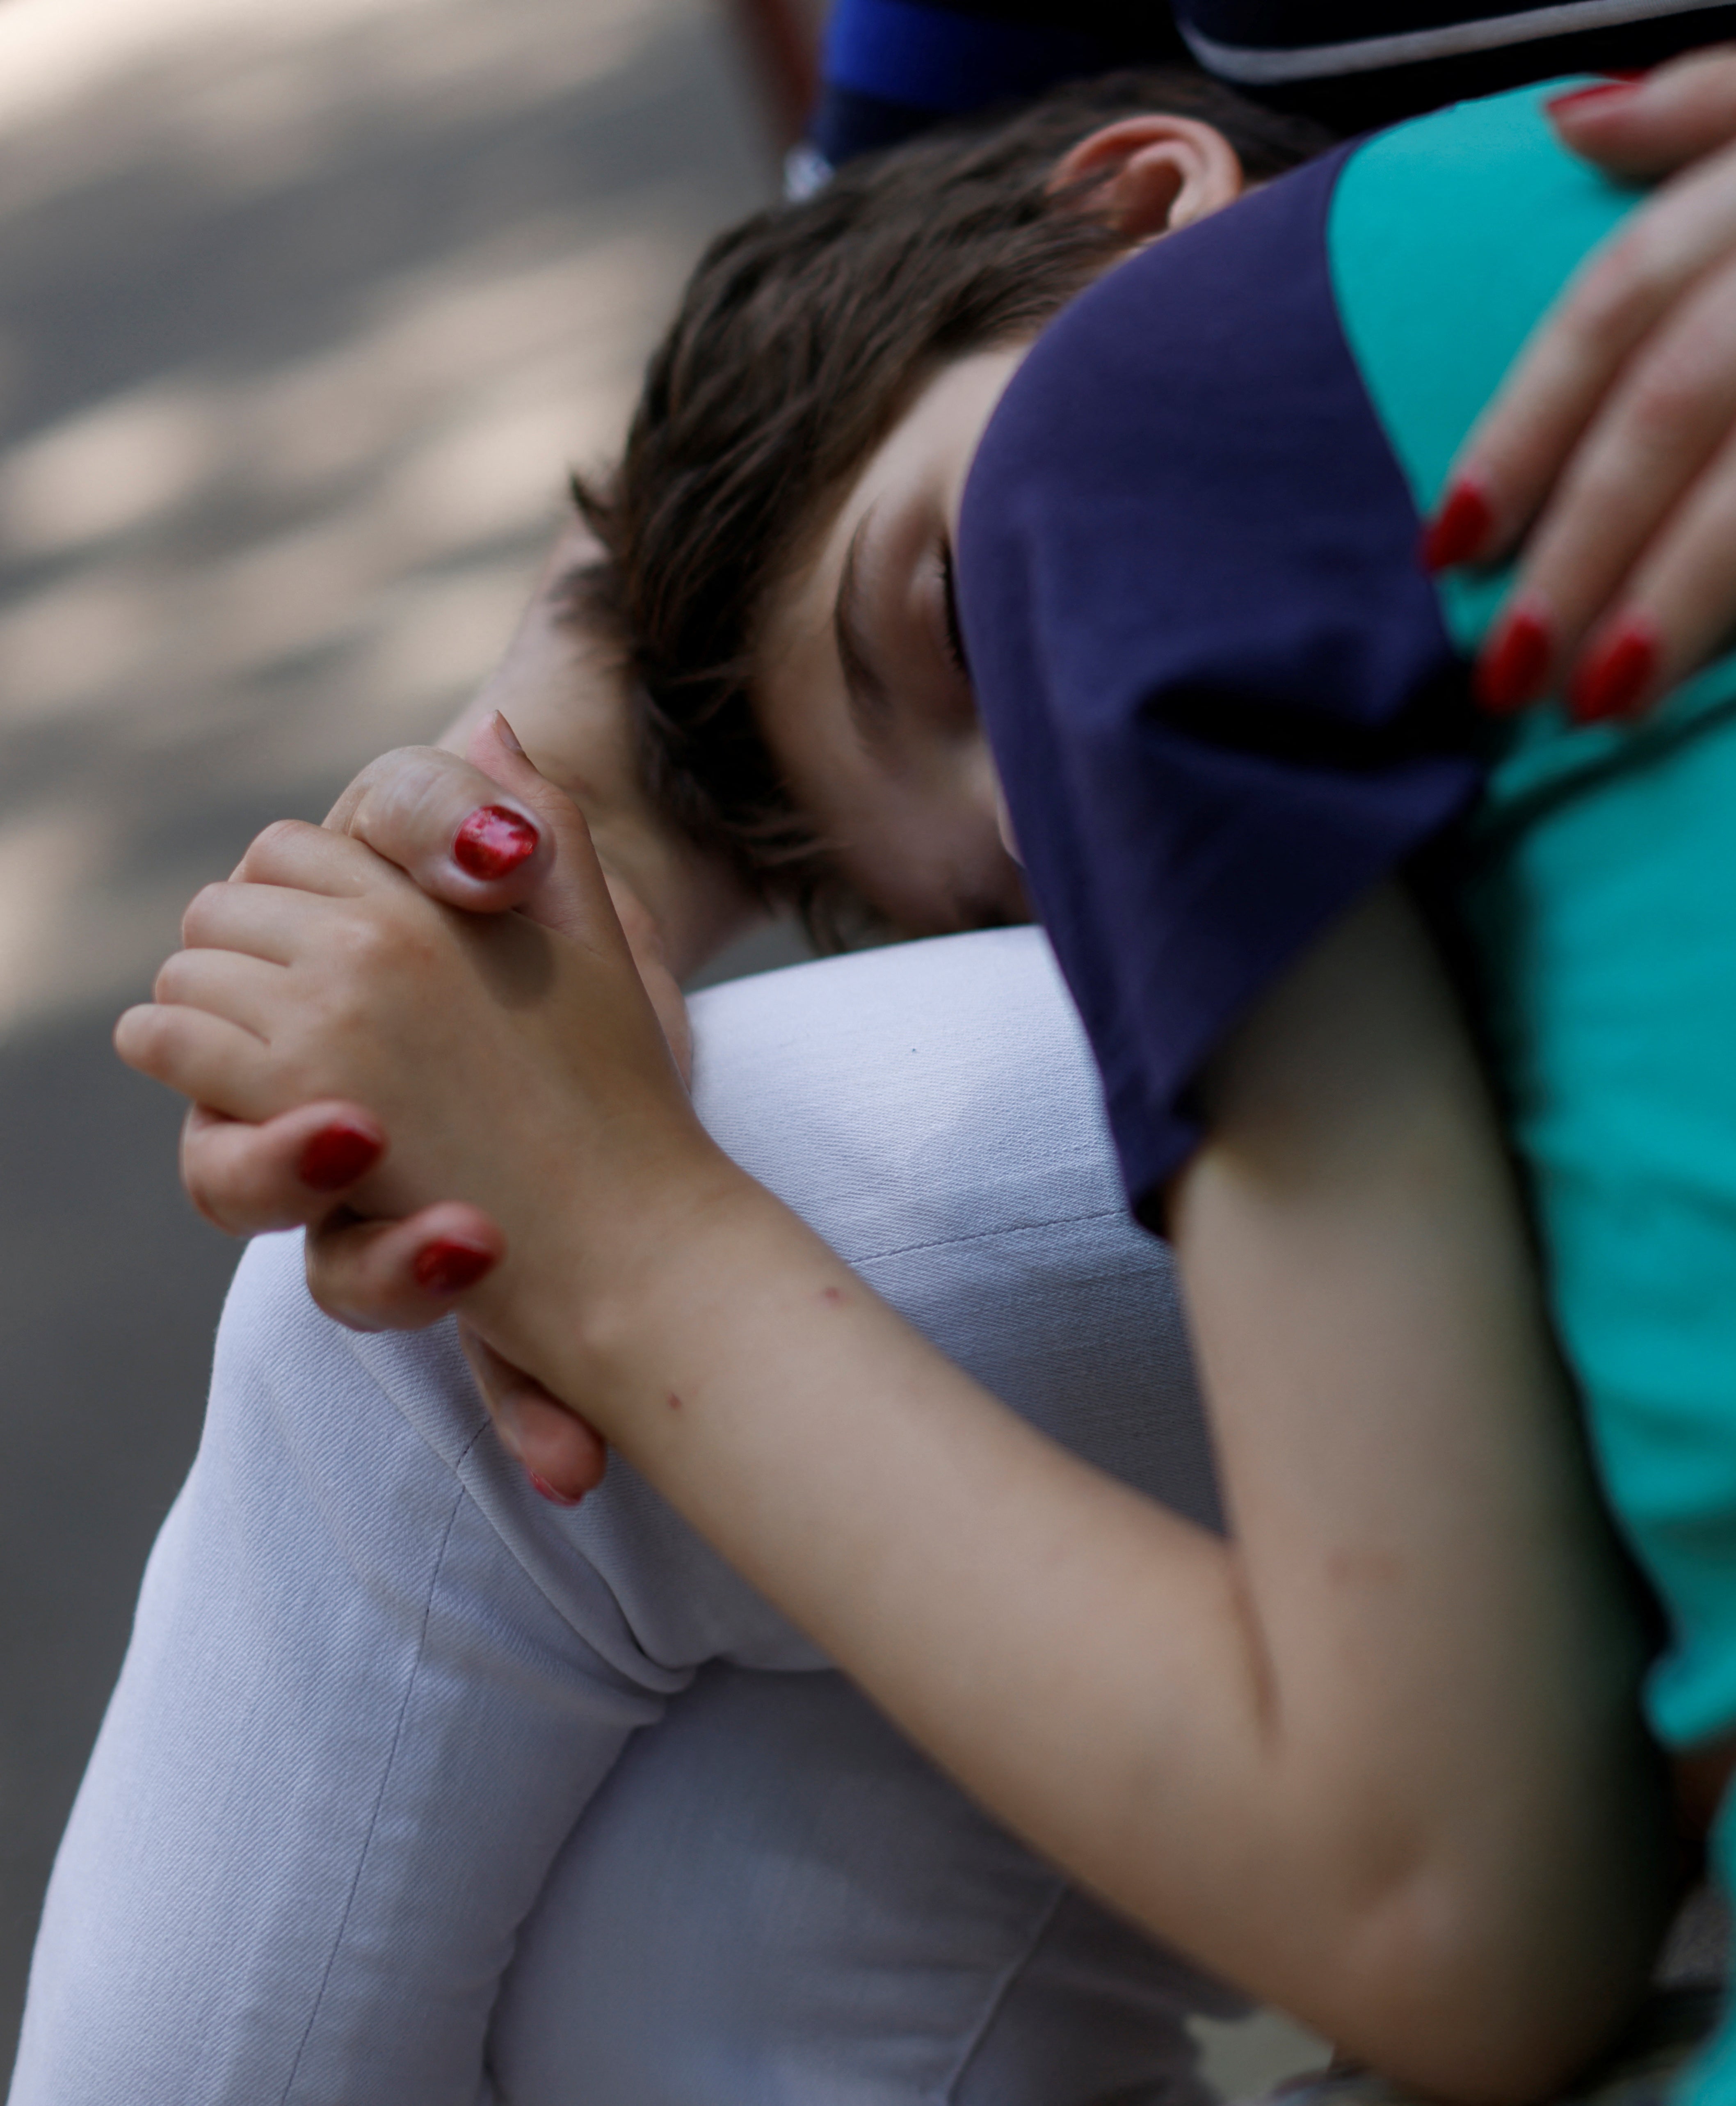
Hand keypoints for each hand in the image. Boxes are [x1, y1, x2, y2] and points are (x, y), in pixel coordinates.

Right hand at [117, 719, 721, 1484]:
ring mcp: (419, 1221)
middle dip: (290, 1167)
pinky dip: (534, 1416)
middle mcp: (334, 1131)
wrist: (655, 1000)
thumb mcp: (526, 854)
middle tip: (362, 1137)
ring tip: (469, 1247)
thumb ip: (475, 802)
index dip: (233, 1025)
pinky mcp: (512, 1291)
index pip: (201, 1037)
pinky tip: (576, 1461)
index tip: (314, 998)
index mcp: (303, 1027)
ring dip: (393, 1282)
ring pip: (337, 1283)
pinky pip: (500, 1380)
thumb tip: (500, 720)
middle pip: (241, 1179)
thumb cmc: (555, 921)